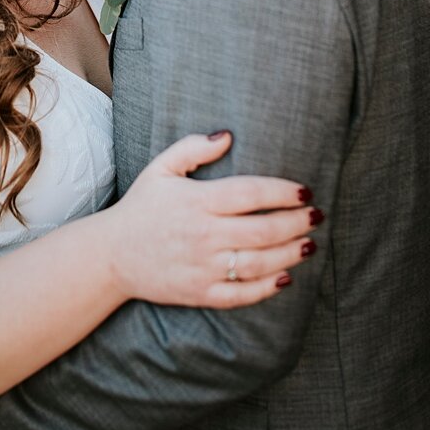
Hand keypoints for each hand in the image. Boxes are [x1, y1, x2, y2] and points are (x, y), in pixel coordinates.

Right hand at [110, 131, 320, 307]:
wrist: (111, 255)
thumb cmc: (142, 207)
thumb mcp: (160, 168)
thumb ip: (193, 148)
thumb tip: (228, 136)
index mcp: (196, 201)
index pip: (250, 193)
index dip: (282, 192)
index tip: (305, 190)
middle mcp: (202, 235)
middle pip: (261, 230)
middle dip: (296, 223)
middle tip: (317, 216)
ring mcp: (202, 267)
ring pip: (257, 263)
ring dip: (289, 253)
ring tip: (310, 243)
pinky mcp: (199, 292)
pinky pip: (241, 294)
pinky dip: (267, 287)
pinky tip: (286, 276)